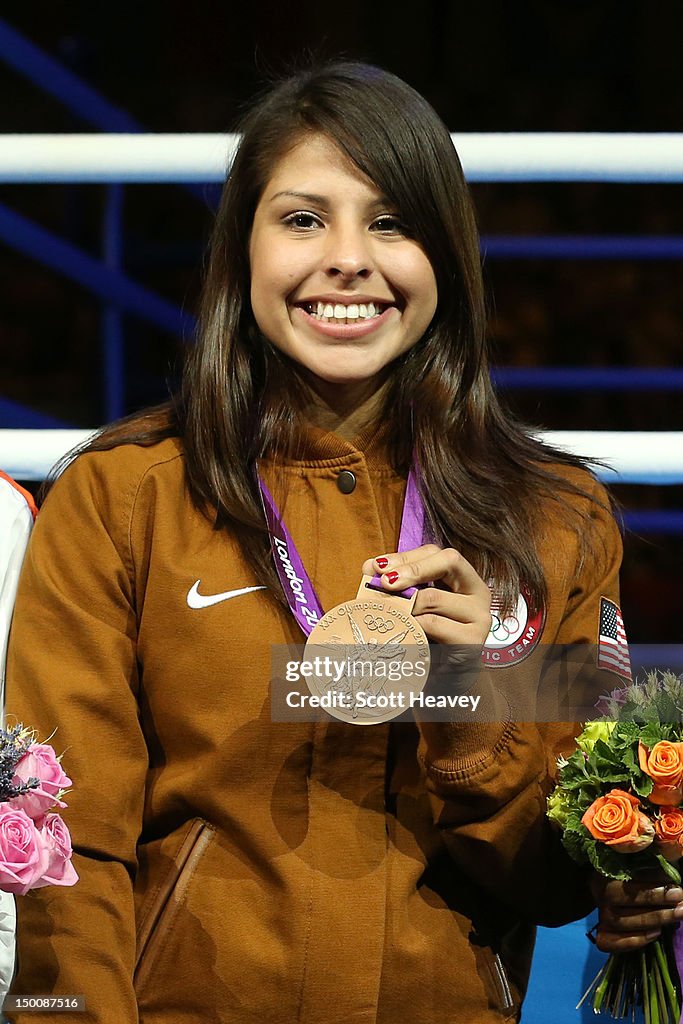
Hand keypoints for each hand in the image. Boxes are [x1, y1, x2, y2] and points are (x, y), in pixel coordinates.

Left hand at [361, 544, 491, 650]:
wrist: (442, 683)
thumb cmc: (425, 639)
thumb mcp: (411, 606)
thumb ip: (395, 584)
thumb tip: (370, 566)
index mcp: (464, 579)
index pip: (438, 553)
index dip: (408, 556)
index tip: (379, 568)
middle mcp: (479, 593)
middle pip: (449, 560)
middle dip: (412, 568)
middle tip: (384, 582)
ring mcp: (480, 616)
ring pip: (434, 597)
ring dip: (406, 606)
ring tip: (391, 616)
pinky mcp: (473, 641)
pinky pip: (433, 624)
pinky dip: (414, 627)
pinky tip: (407, 634)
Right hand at [592, 874, 682, 951]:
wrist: (616, 898)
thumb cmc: (635, 880)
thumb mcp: (641, 870)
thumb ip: (651, 871)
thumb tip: (669, 873)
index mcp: (606, 874)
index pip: (626, 883)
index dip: (652, 889)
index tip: (677, 891)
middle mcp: (599, 895)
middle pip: (624, 903)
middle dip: (656, 905)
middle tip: (681, 905)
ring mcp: (601, 917)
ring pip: (622, 922)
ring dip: (652, 920)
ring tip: (676, 916)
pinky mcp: (602, 937)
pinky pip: (614, 943)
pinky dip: (635, 940)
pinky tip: (656, 933)